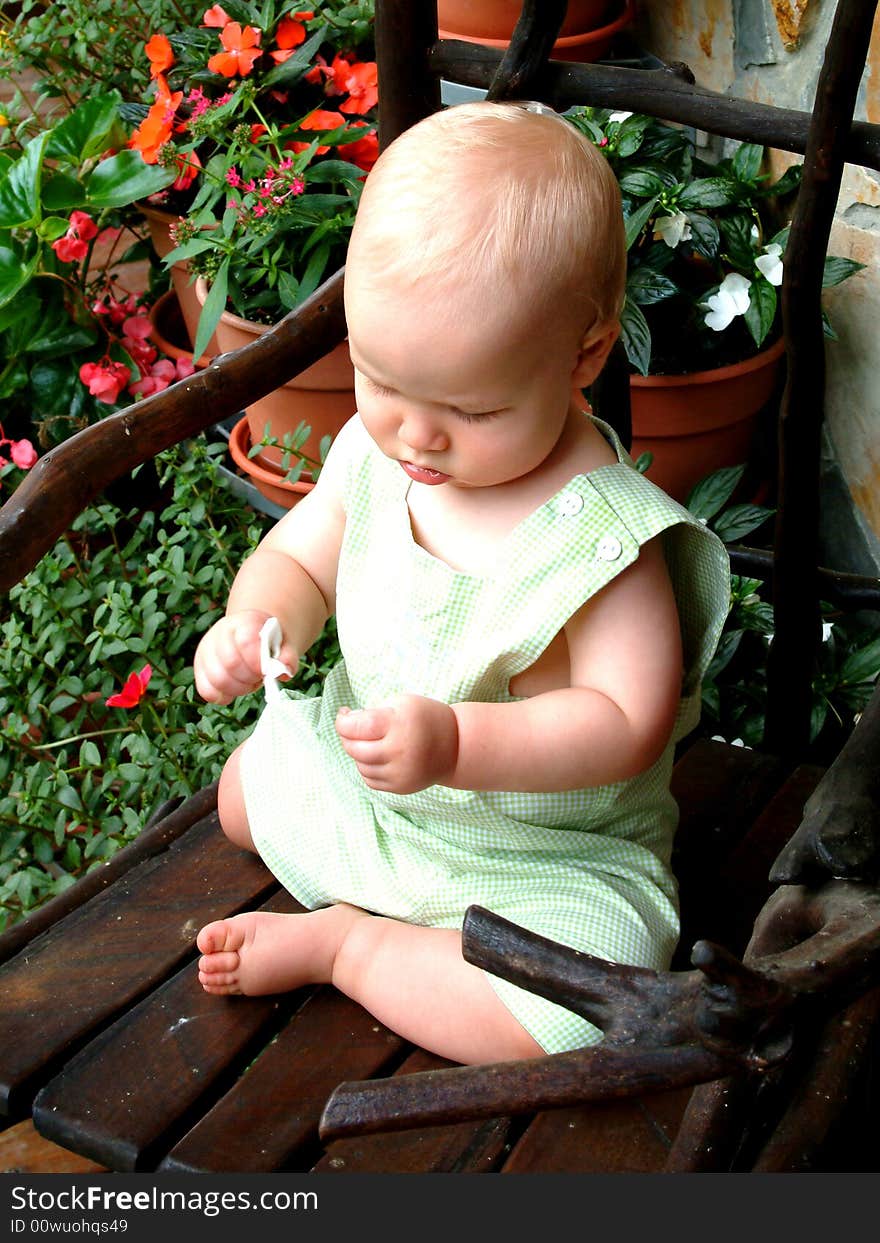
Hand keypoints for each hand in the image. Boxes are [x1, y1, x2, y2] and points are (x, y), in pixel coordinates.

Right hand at [194, 610, 297, 704]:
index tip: (265, 670)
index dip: (257, 661)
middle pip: (231, 664)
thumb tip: (284, 672)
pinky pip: (206, 691)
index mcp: (244, 621)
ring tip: (248, 682)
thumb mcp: (283, 644)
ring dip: (239, 688)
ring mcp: (206, 650)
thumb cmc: (268, 642)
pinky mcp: (199, 668)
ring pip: (218, 679)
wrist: (251, 637)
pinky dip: (224, 696)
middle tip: (259, 677)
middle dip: (250, 678)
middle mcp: (220, 632)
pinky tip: (235, 689)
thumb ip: (288, 656)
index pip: (246, 641)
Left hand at [335, 693, 458, 793]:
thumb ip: (374, 711)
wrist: (456, 748)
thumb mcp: (403, 703)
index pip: (356, 726)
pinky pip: (370, 780)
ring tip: (370, 742)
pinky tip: (377, 756)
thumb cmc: (426, 719)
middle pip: (355, 748)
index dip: (343, 721)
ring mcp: (400, 773)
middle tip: (352, 728)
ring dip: (358, 753)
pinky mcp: (401, 787)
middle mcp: (399, 751)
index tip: (344, 714)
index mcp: (399, 724)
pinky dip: (367, 768)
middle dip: (347, 737)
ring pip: (360, 766)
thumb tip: (348, 723)